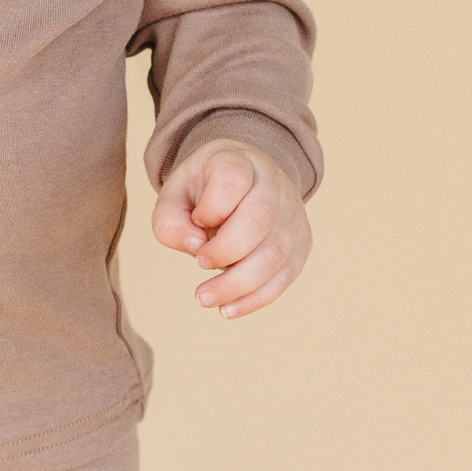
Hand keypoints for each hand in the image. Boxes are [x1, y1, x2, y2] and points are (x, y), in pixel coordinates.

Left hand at [150, 137, 311, 318]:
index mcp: (240, 161)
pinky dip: (255, 299)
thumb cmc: (204, 191)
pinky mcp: (301, 243)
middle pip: (259, 220)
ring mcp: (292, 214)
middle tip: (198, 263)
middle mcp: (273, 184)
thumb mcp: (175, 194)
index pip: (233, 178)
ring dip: (237, 284)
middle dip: (224, 252)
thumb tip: (194, 248)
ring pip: (275, 254)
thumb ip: (170, 220)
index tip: (196, 220)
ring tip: (204, 298)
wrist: (244, 182)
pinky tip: (228, 309)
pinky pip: (285, 276)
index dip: (211, 207)